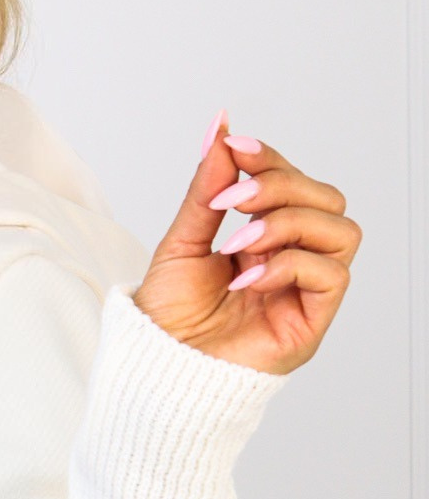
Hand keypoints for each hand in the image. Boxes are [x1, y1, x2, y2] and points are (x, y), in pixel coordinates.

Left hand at [131, 110, 361, 375]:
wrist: (157, 367)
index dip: (273, 160)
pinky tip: (246, 280)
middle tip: (231, 204)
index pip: (296, 184)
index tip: (237, 147)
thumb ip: (207, 189)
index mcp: (267, 239)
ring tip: (238, 245)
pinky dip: (288, 265)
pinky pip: (331, 274)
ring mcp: (305, 290)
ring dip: (288, 224)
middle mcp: (293, 260)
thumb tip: (220, 130)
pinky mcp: (312, 321)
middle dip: (282, 188)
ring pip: (341, 230)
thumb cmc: (169, 315)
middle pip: (327, 199)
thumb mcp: (183, 240)